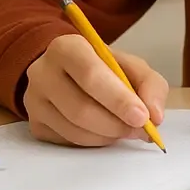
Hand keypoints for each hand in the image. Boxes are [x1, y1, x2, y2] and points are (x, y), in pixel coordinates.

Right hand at [23, 34, 168, 146]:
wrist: (68, 74)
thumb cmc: (103, 69)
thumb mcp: (130, 66)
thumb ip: (150, 84)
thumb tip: (155, 116)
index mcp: (67, 47)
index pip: (90, 74)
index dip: (118, 99)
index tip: (142, 117)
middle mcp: (42, 72)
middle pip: (81, 108)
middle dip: (117, 124)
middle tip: (140, 130)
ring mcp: (34, 100)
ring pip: (75, 130)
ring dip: (108, 136)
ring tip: (124, 129)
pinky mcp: (35, 125)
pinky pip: (68, 142)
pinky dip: (94, 142)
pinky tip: (103, 131)